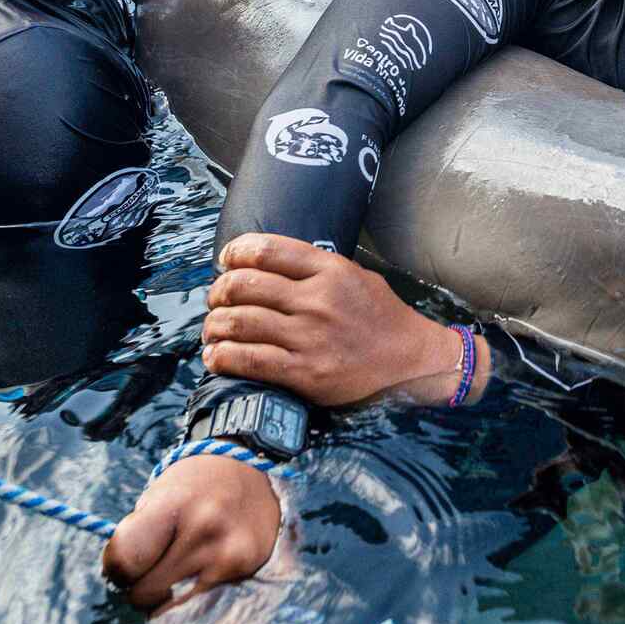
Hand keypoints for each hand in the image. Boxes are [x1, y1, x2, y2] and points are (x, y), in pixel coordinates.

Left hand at [102, 453, 280, 610]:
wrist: (247, 465)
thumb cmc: (191, 484)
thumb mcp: (157, 496)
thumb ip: (138, 538)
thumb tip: (123, 586)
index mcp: (173, 503)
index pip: (125, 561)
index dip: (115, 570)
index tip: (119, 568)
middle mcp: (203, 528)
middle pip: (146, 590)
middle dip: (138, 587)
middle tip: (144, 574)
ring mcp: (228, 552)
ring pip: (172, 603)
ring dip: (164, 596)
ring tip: (169, 574)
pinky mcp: (245, 567)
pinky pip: (199, 600)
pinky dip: (190, 593)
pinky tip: (197, 570)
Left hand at [204, 234, 486, 406]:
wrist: (412, 362)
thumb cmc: (383, 318)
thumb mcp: (356, 277)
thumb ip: (316, 268)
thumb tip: (269, 263)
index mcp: (329, 271)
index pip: (267, 250)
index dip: (235, 252)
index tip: (226, 259)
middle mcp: (317, 300)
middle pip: (246, 285)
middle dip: (219, 291)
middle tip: (216, 298)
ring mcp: (309, 337)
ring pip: (241, 322)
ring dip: (215, 325)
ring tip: (212, 328)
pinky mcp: (305, 373)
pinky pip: (250, 360)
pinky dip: (224, 357)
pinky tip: (215, 356)